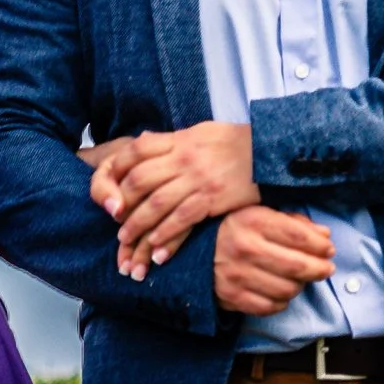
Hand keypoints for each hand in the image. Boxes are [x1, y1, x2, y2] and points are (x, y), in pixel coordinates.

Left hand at [88, 117, 259, 276]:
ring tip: (127, 242)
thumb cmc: (237, 143)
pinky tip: (157, 251)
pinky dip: (166, 237)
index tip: (112, 189)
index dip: (117, 171)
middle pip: (139, 181)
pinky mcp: (213, 199)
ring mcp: (198, 179)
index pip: (136, 151)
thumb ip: (174, 141)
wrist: (271, 152)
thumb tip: (147, 144)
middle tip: (115, 222)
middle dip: (122, 205)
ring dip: (137, 227)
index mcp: (179, 140)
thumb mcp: (202, 132)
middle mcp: (184, 158)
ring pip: (156, 205)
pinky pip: (182, 220)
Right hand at [214, 203, 334, 316]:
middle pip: (297, 266)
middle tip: (325, 269)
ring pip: (286, 289)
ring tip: (299, 279)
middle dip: (319, 269)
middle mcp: (245, 248)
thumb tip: (324, 236)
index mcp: (253, 221)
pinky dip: (281, 302)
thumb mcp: (259, 214)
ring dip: (299, 286)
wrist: (191, 249)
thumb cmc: (232, 229)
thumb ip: (293, 223)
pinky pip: (269, 307)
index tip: (329, 249)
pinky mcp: (231, 296)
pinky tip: (280, 292)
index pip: (298, 236)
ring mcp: (237, 275)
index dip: (320, 245)